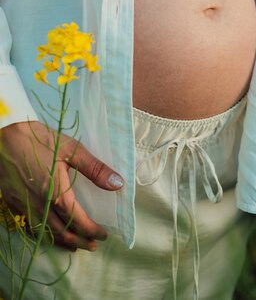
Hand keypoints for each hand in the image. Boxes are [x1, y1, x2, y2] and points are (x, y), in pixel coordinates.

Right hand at [0, 120, 124, 251]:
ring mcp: (24, 206)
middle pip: (62, 232)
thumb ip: (95, 169)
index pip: (78, 221)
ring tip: (75, 245)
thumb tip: (117, 183)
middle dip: (80, 241)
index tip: (103, 234)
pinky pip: (29, 227)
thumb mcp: (72, 150)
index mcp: (56, 193)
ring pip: (45, 233)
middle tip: (93, 245)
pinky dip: (43, 235)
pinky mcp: (13, 202)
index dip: (92, 230)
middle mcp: (40, 205)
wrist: (6, 136)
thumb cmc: (41, 140)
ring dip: (62, 241)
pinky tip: (49, 233)